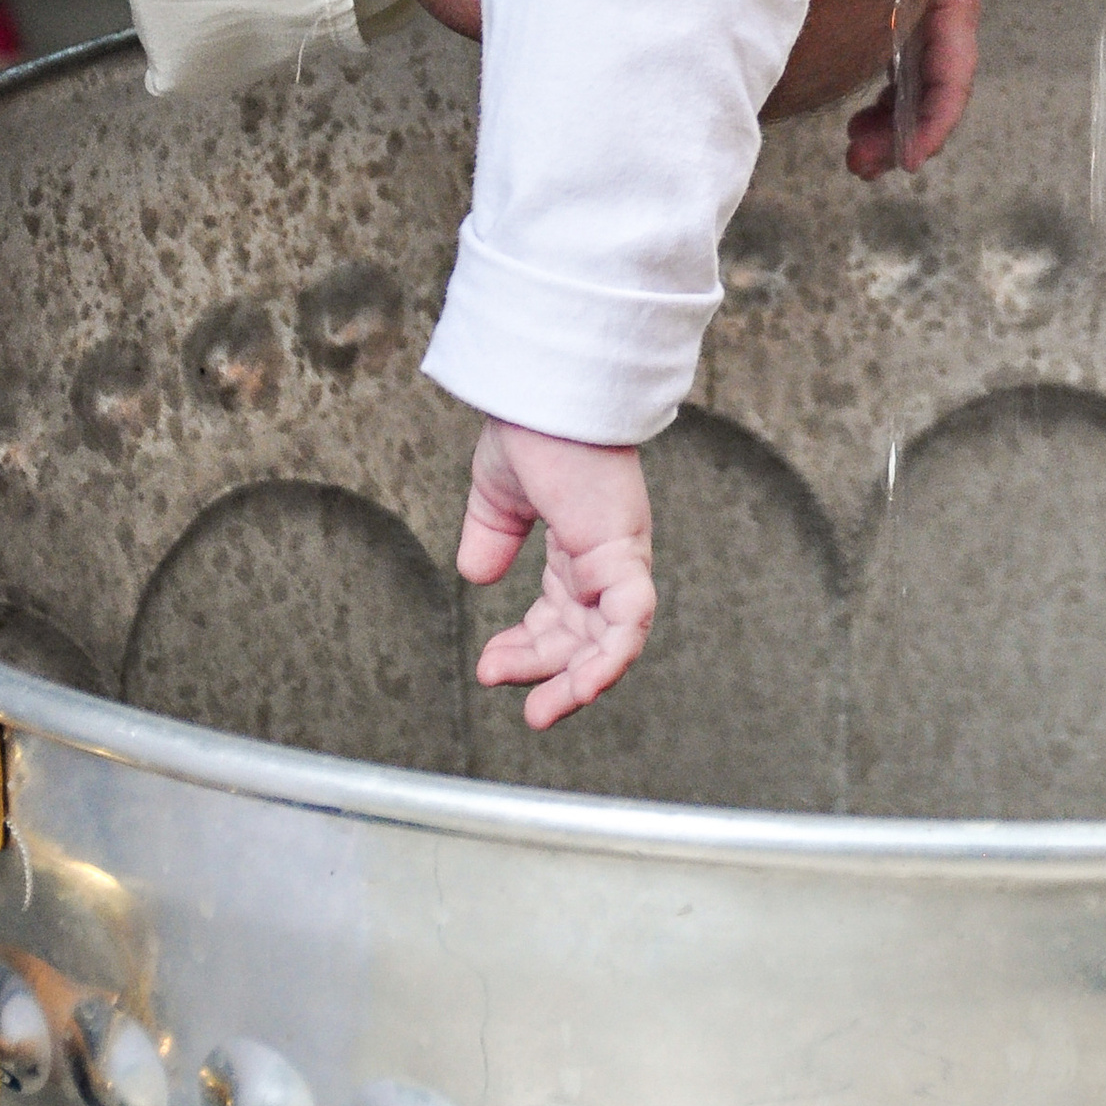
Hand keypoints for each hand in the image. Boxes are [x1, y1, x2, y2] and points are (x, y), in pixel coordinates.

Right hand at [461, 421, 656, 726]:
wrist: (541, 392)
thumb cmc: (529, 427)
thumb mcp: (499, 493)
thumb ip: (491, 534)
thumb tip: (475, 576)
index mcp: (579, 545)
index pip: (562, 616)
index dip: (528, 650)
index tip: (490, 667)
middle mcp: (605, 557)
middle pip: (584, 636)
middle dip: (545, 671)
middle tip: (508, 689)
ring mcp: (620, 557)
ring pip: (612, 641)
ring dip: (578, 681)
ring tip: (543, 712)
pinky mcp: (625, 553)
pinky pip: (630, 620)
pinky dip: (610, 658)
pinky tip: (582, 686)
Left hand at [845, 0, 978, 175]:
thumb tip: (855, 17)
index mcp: (954, 6)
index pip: (953, 77)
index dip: (935, 123)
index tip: (910, 159)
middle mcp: (946, 25)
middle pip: (933, 96)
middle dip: (901, 138)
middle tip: (860, 165)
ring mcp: (925, 31)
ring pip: (915, 95)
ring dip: (889, 132)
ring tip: (856, 158)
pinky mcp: (904, 33)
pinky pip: (899, 83)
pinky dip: (881, 111)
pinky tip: (856, 128)